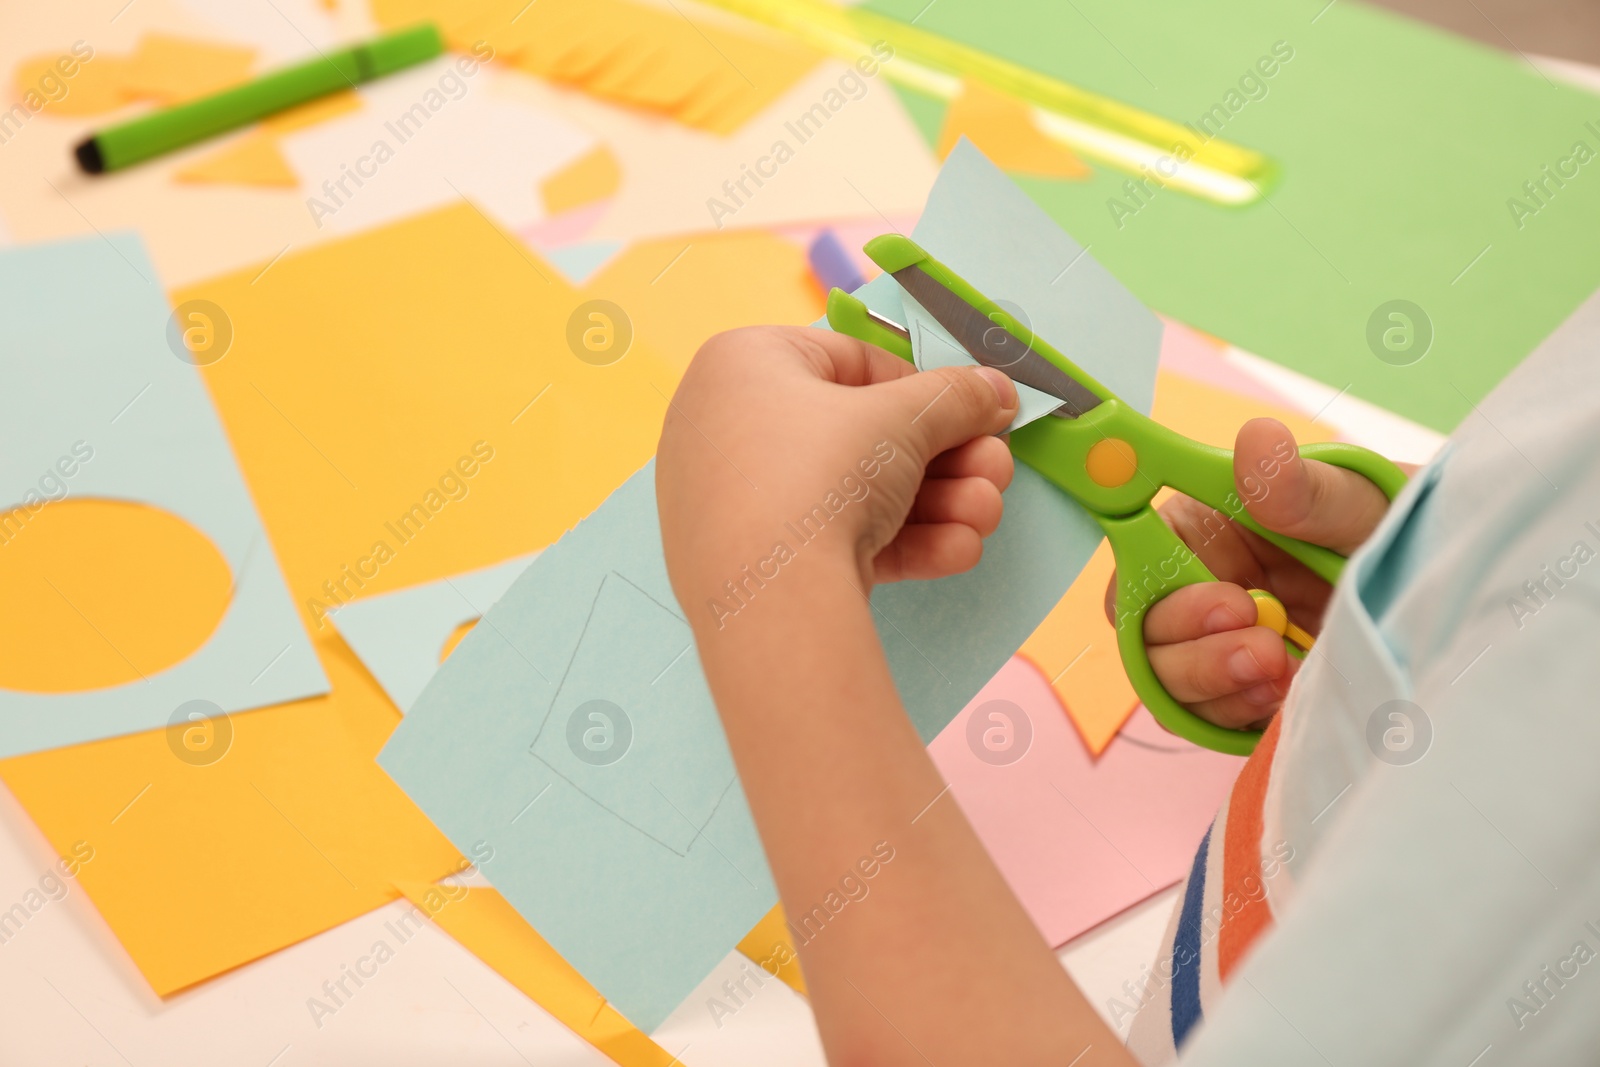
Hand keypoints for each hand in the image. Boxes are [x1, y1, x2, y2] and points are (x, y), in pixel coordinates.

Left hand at [657, 325, 1018, 634]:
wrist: (769, 600)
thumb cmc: (818, 475)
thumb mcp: (903, 419)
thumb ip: (955, 398)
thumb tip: (993, 390)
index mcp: (743, 365)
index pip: (850, 361)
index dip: (922, 387)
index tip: (974, 410)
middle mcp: (728, 428)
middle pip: (864, 435)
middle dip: (946, 458)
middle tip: (996, 470)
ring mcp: (737, 502)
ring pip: (858, 493)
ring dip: (939, 503)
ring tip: (985, 515)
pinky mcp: (757, 566)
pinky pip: (835, 538)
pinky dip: (902, 542)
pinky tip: (957, 548)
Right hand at [1106, 418, 1396, 729]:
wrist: (1453, 601)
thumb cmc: (1404, 533)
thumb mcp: (1364, 506)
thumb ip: (1305, 487)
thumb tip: (1256, 440)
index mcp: (1211, 527)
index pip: (1143, 554)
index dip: (1159, 582)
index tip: (1227, 601)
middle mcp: (1203, 584)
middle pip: (1146, 629)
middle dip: (1193, 648)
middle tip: (1264, 645)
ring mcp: (1220, 643)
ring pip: (1170, 679)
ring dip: (1216, 683)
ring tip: (1281, 671)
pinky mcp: (1243, 693)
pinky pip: (1209, 716)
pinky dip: (1238, 712)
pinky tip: (1285, 695)